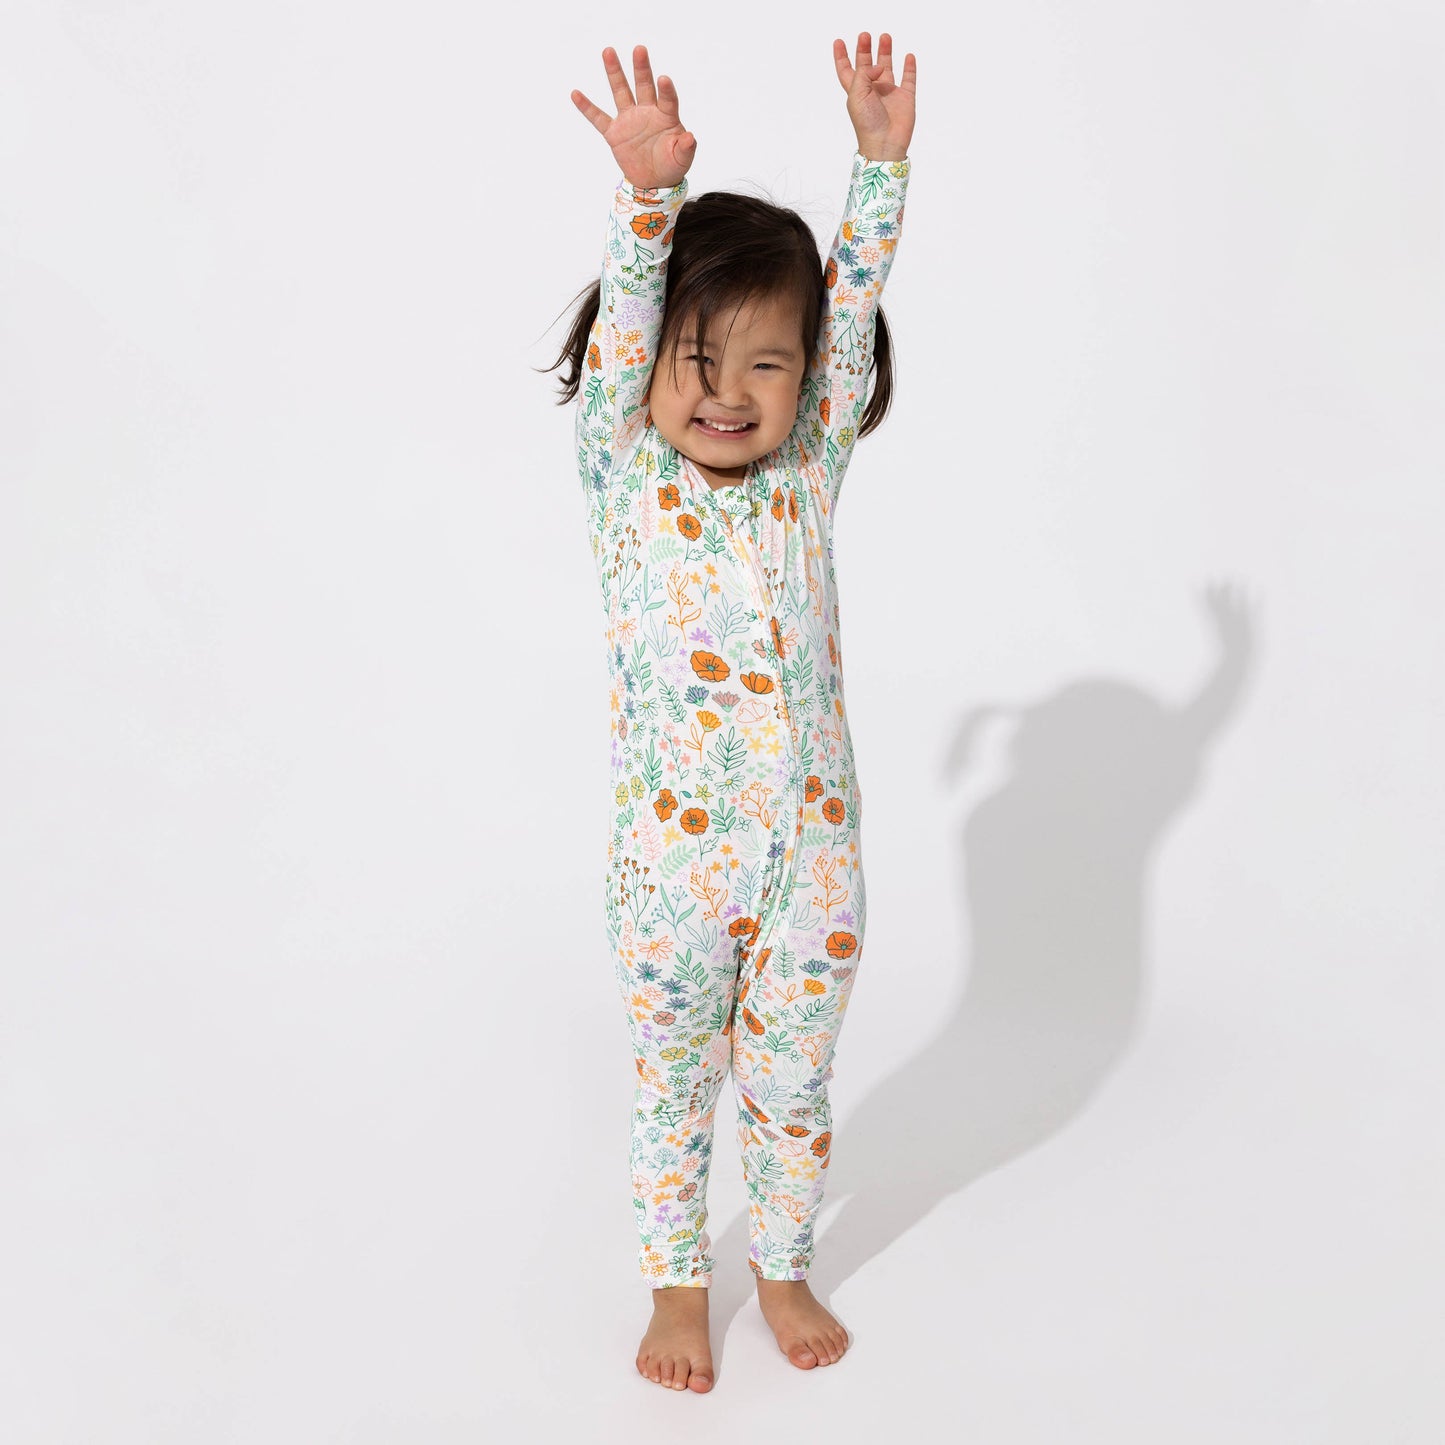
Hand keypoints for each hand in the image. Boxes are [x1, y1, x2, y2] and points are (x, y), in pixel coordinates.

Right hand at [571, 44, 696, 189]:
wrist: (653, 181)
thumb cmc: (671, 165)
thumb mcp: (681, 159)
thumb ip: (686, 148)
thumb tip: (691, 137)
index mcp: (666, 116)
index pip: (667, 99)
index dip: (666, 90)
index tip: (663, 79)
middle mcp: (647, 112)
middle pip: (644, 86)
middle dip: (641, 68)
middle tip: (639, 49)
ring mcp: (629, 119)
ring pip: (621, 92)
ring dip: (615, 73)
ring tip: (608, 52)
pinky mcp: (614, 132)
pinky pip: (598, 118)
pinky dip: (587, 107)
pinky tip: (575, 94)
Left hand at [833, 32, 915, 161]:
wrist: (885, 143)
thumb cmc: (867, 123)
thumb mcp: (857, 94)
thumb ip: (864, 73)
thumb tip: (879, 65)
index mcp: (857, 91)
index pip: (847, 70)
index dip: (842, 56)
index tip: (839, 41)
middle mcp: (872, 90)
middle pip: (867, 65)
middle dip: (865, 49)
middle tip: (865, 35)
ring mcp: (889, 94)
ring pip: (887, 67)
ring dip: (886, 52)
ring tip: (885, 37)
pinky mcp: (905, 98)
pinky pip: (909, 79)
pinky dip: (909, 68)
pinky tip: (908, 57)